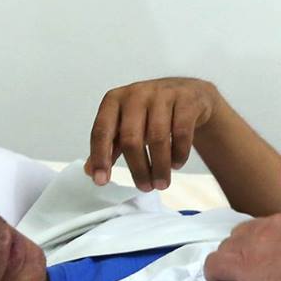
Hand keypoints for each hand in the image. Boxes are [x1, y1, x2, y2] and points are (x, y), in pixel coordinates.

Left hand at [86, 77, 221, 191]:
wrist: (189, 93)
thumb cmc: (151, 112)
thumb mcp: (127, 125)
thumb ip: (109, 146)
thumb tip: (91, 172)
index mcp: (114, 100)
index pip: (101, 131)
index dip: (100, 157)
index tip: (101, 181)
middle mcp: (136, 94)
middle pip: (131, 138)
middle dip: (138, 169)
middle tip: (145, 187)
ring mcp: (162, 94)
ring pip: (158, 138)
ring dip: (160, 166)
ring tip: (161, 183)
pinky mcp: (186, 100)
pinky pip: (181, 133)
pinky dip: (178, 153)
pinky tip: (176, 164)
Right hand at [203, 209, 280, 280]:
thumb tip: (261, 277)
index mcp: (244, 260)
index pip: (212, 263)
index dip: (219, 278)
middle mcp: (256, 234)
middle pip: (231, 241)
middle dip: (238, 258)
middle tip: (259, 277)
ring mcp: (280, 219)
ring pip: (257, 226)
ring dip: (261, 243)